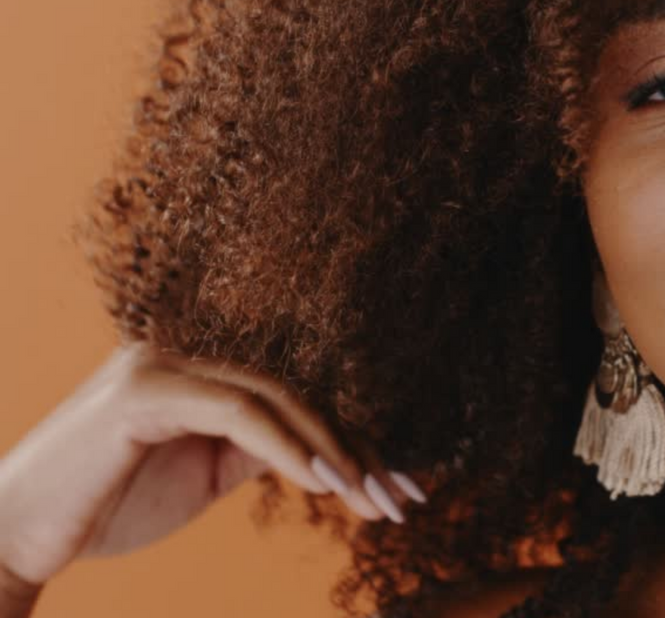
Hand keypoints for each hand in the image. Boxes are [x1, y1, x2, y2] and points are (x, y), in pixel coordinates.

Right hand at [0, 341, 427, 588]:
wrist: (17, 536)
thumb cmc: (107, 506)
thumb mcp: (204, 475)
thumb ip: (259, 450)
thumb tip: (329, 453)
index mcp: (197, 365)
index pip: (295, 393)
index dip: (355, 437)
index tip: (403, 485)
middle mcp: (182, 349)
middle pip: (298, 390)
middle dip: (359, 447)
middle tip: (405, 498)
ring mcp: (161, 363)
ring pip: (277, 396)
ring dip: (334, 452)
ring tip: (373, 499)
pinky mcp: (144, 390)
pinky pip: (238, 412)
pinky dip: (287, 448)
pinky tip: (323, 484)